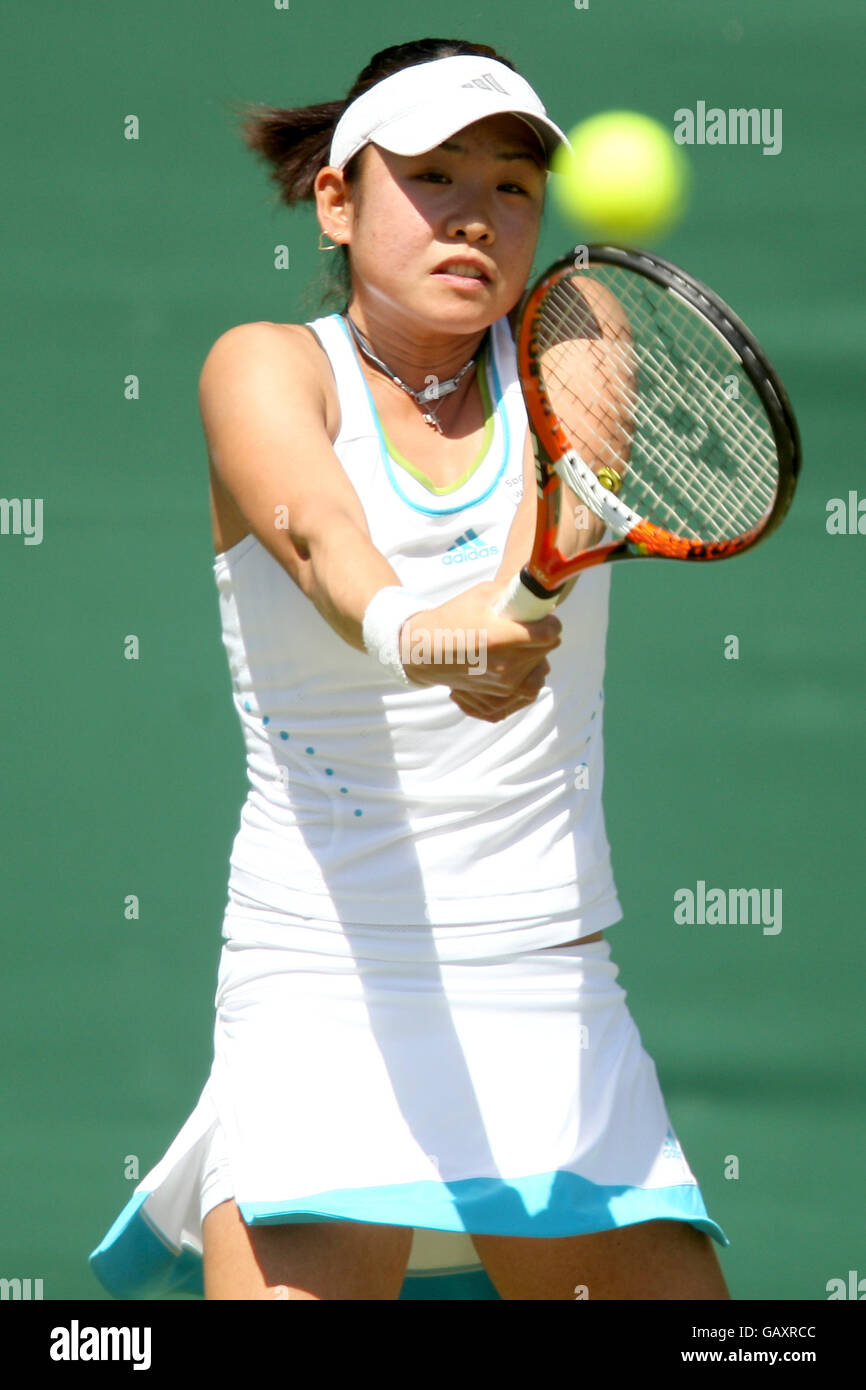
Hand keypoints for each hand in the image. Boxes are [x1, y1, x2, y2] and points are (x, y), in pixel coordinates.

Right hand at [400, 580, 560, 722]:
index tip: (542, 618)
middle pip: (548, 648)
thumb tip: (540, 589)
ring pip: (541, 666)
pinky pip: (529, 681)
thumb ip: (514, 593)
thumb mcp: (483, 595)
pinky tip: (511, 658)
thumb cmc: (452, 618)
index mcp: (501, 637)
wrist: (425, 652)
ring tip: (516, 643)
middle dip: (542, 635)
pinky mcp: (501, 694)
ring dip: (534, 653)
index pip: (550, 633)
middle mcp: (506, 664)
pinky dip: (526, 669)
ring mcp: (504, 683)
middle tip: (527, 627)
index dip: (549, 622)